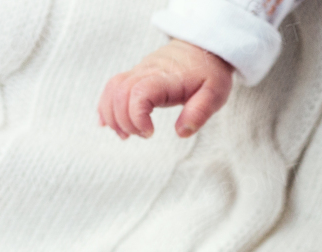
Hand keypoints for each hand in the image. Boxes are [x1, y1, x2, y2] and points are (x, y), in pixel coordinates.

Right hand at [98, 40, 233, 139]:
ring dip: (112, 115)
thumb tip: (181, 133)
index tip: (150, 133)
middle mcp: (147, 71)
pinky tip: (109, 124)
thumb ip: (199, 113)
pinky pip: (112, 86)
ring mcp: (139, 71)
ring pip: (112, 89)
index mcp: (167, 78)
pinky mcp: (135, 74)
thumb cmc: (209, 72)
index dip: (137, 116)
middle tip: (144, 135)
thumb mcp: (215, 94)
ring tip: (126, 135)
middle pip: (120, 93)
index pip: (139, 93)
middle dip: (124, 121)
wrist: (203, 46)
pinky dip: (107, 105)